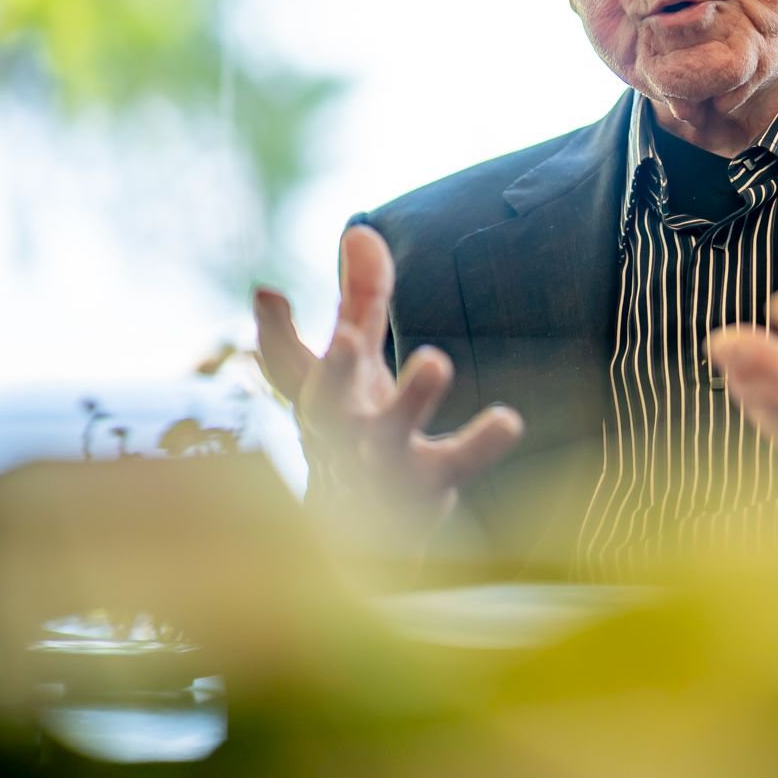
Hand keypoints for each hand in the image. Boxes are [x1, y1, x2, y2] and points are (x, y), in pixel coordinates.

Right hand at [253, 225, 523, 544]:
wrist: (374, 547)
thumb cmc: (362, 435)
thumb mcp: (358, 369)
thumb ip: (361, 301)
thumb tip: (360, 230)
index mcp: (324, 402)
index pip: (289, 369)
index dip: (273, 335)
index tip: (269, 296)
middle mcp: (343, 435)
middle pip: (325, 406)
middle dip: (331, 372)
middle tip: (347, 338)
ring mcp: (383, 467)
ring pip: (389, 437)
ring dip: (409, 399)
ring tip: (435, 359)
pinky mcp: (427, 490)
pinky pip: (455, 467)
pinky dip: (479, 443)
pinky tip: (508, 418)